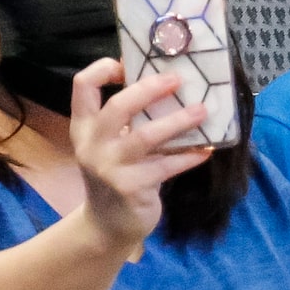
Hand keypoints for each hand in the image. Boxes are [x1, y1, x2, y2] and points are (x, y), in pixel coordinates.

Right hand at [66, 62, 208, 253]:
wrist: (107, 225)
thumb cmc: (116, 174)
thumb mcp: (109, 145)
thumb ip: (126, 119)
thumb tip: (166, 83)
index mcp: (83, 127)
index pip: (82, 86)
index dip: (103, 68)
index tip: (127, 63)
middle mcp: (91, 145)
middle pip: (117, 107)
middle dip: (150, 89)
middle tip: (178, 79)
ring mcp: (110, 168)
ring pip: (145, 136)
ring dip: (178, 121)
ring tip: (202, 111)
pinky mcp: (131, 188)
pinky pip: (165, 166)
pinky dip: (188, 156)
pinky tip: (206, 150)